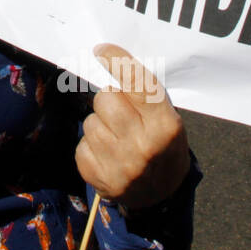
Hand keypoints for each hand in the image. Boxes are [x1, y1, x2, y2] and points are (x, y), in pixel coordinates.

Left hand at [75, 44, 189, 209]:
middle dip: (109, 99)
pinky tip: (107, 154)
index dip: (117, 62)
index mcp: (165, 127)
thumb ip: (144, 96)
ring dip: (100, 124)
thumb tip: (110, 62)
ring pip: (91, 122)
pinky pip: (82, 145)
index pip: (137, 84)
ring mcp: (120, 165)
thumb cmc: (163, 148)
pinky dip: (91, 146)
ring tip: (117, 138)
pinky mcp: (100, 178)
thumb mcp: (168, 120)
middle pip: (106, 98)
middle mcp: (143, 146)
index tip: (102, 50)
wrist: (162, 198)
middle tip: (120, 110)